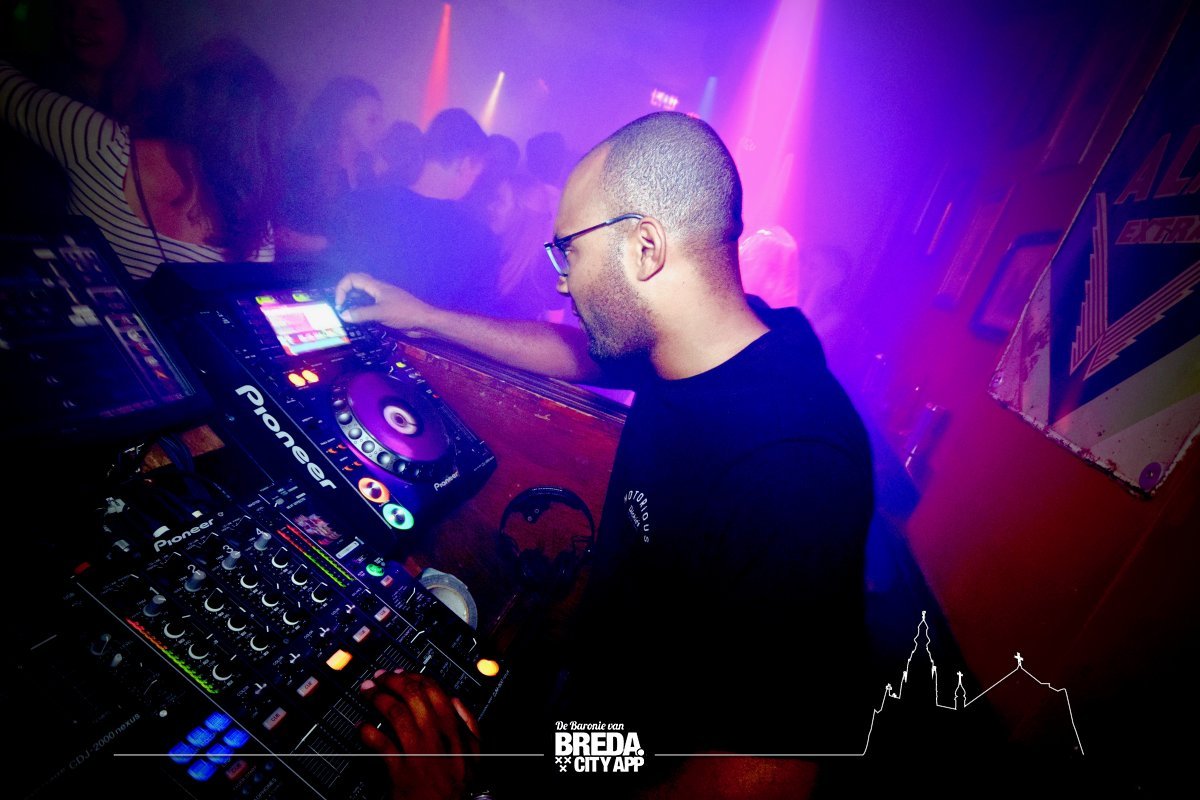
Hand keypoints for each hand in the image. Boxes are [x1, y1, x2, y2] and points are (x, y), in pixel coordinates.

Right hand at [335, 273, 436, 333]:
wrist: (424, 321)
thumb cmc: (404, 313)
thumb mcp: (380, 313)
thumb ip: (361, 313)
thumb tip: (343, 314)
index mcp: (376, 286)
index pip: (353, 278)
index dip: (342, 288)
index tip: (339, 304)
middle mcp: (378, 290)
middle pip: (356, 285)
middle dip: (345, 294)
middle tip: (340, 308)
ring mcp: (382, 300)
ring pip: (362, 297)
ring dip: (353, 304)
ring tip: (346, 316)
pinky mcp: (386, 310)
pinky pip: (369, 307)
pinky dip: (361, 311)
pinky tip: (358, 321)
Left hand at [360, 669, 481, 799]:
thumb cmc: (455, 787)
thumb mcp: (474, 753)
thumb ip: (468, 724)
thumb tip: (456, 700)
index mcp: (455, 731)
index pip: (435, 692)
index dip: (415, 678)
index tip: (402, 673)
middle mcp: (437, 738)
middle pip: (413, 697)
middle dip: (392, 682)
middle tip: (379, 677)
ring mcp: (418, 753)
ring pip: (396, 714)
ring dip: (378, 698)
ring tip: (367, 692)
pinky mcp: (400, 770)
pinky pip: (381, 743)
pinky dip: (368, 731)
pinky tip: (362, 725)